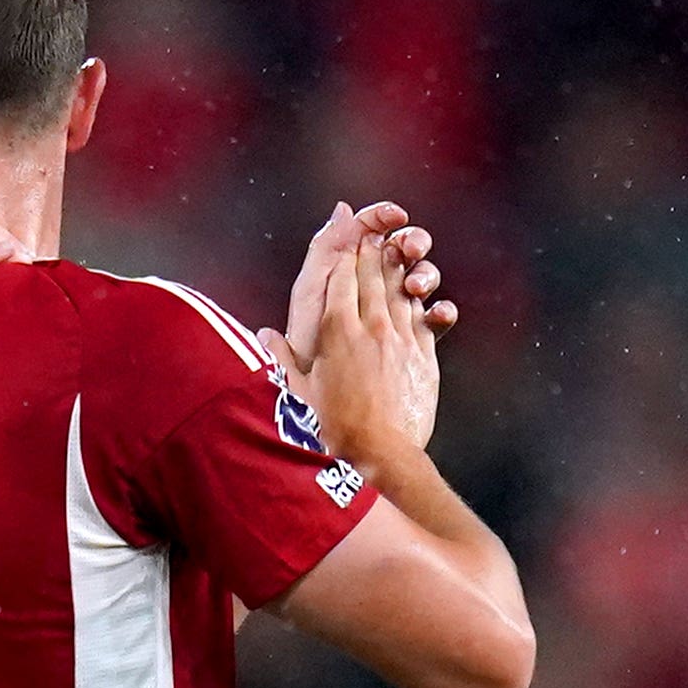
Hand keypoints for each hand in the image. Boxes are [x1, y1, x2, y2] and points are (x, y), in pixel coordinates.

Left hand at [282, 200, 453, 380]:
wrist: (324, 400)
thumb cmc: (308, 346)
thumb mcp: (310, 292)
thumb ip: (325, 249)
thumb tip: (344, 209)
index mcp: (347, 271)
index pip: (369, 234)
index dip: (382, 220)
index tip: (393, 215)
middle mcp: (373, 288)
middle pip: (400, 253)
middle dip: (409, 243)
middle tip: (411, 247)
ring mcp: (395, 313)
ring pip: (421, 280)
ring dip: (426, 275)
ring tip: (417, 286)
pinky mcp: (413, 339)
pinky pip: (435, 320)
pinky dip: (442, 313)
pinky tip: (437, 313)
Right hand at [292, 200, 446, 476]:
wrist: (381, 454)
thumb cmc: (334, 429)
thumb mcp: (298, 392)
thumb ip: (283, 358)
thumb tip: (263, 334)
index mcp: (337, 331)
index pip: (340, 280)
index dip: (342, 258)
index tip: (343, 243)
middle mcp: (371, 327)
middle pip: (372, 276)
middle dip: (370, 252)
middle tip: (370, 233)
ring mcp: (401, 339)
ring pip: (399, 290)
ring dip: (397, 268)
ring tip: (395, 249)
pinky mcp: (424, 355)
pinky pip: (423, 316)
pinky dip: (419, 300)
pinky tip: (416, 292)